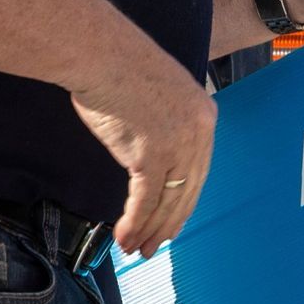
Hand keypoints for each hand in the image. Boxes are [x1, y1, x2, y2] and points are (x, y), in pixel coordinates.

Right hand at [69, 52, 216, 258]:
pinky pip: (145, 201)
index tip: (173, 223)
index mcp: (204, 115)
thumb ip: (165, 122)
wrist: (99, 53)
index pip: (199, 170)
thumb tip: (154, 150)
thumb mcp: (158, 92)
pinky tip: (123, 239)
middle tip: (155, 247)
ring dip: (149, 231)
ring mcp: (178, 144)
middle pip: (187, 191)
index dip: (184, 202)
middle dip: (169, 224)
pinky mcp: (152, 155)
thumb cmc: (117, 66)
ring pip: (167, 201)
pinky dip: (134, 224)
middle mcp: (199, 132)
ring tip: (136, 250)